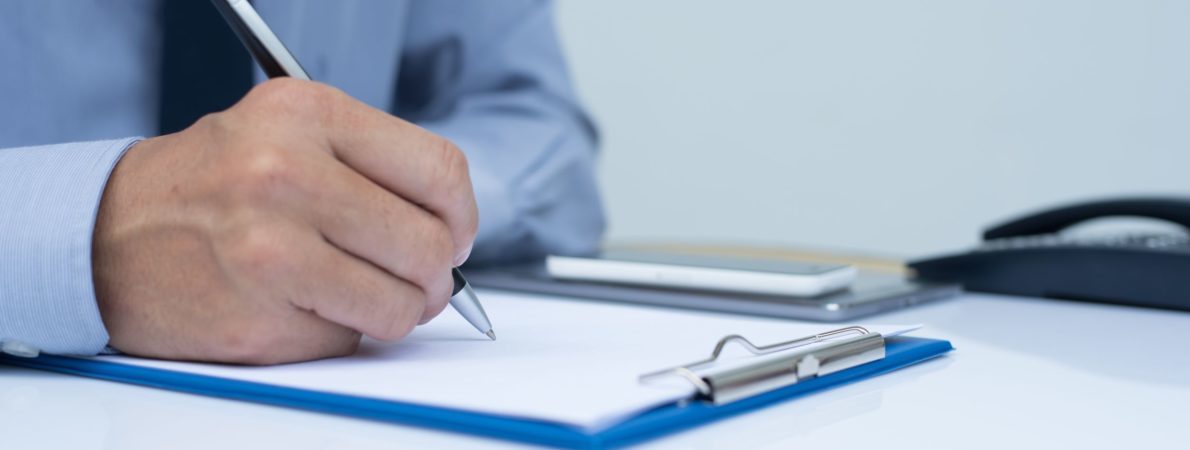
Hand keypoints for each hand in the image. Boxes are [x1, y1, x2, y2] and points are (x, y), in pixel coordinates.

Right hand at [92, 79, 477, 363]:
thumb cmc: (209, 184)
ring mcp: (268, 253)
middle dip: (434, 274)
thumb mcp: (286, 131)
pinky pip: (348, 342)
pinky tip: (301, 306)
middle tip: (416, 278)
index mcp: (305, 116)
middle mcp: (285, 176)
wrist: (105, 236)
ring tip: (358, 293)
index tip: (454, 233)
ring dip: (394, 310)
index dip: (461, 214)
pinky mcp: (256, 321)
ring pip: (400, 305)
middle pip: (429, 245)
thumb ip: (371, 163)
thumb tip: (453, 224)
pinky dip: (340, 334)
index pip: (440, 171)